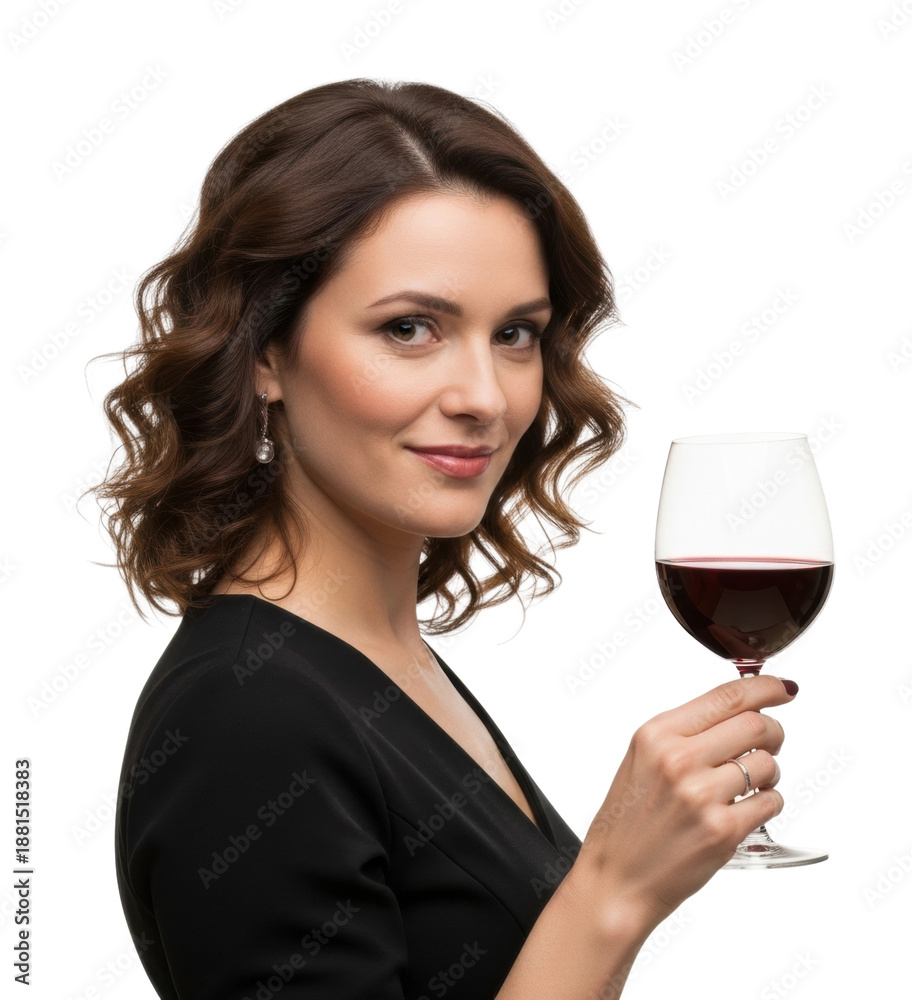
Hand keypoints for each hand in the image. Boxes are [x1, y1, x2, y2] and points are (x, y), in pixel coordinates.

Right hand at [569, 674, 795, 931]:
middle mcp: (678, 759)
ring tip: (747, 787)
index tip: (782, 687)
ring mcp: (701, 795)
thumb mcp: (642, 759)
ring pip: (768, 765)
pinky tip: (744, 810)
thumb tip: (738, 711)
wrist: (616, 879)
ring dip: (769, 774)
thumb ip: (685, 733)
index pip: (726, 696)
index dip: (764, 688)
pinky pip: (771, 802)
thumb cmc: (627, 823)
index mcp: (656, 734)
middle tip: (770, 743)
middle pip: (756, 725)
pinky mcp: (722, 831)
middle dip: (774, 732)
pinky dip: (767, 804)